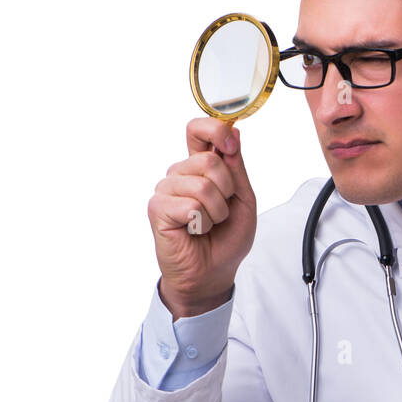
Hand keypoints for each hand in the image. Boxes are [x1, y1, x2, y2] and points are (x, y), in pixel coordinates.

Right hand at [148, 118, 257, 319]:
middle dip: (227, 191)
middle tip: (221, 212)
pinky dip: (203, 223)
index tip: (230, 144)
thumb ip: (236, 167)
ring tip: (207, 224)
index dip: (215, 129)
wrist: (212, 272)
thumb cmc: (226, 238)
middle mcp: (180, 173)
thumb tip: (232, 133)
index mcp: (200, 167)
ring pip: (203, 185)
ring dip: (217, 212)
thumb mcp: (243, 198)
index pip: (199, 130)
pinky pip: (191, 205)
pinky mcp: (158, 208)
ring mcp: (166, 189)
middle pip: (210, 160)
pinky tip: (194, 231)